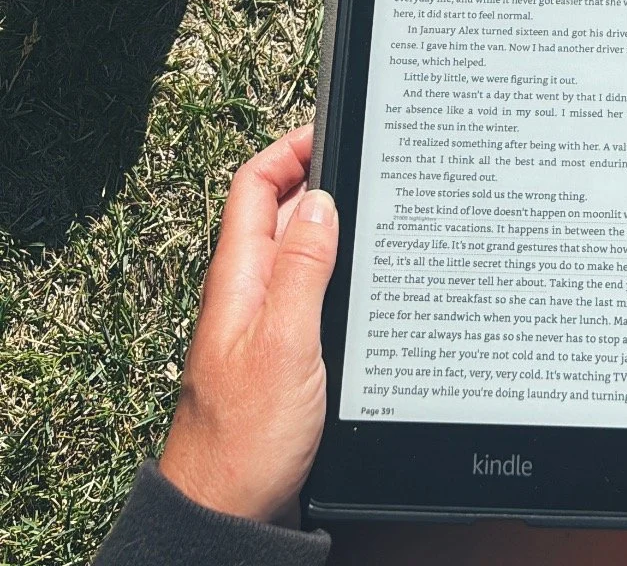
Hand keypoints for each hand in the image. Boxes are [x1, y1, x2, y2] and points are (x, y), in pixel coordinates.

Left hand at [159, 123, 337, 525]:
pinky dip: (338, 275)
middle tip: (372, 165)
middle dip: (322, 180)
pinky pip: (309, 294)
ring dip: (333, 228)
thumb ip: (302, 268)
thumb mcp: (284, 343)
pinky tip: (369, 284)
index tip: (332, 128)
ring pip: (299, 253)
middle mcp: (248, 293)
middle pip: (280, 213)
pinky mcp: (283, 356)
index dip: (289, 149)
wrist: (227, 514)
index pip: (254, 186)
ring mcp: (264, 325)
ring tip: (382, 214)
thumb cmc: (244, 442)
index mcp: (239, 278)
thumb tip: (318, 199)